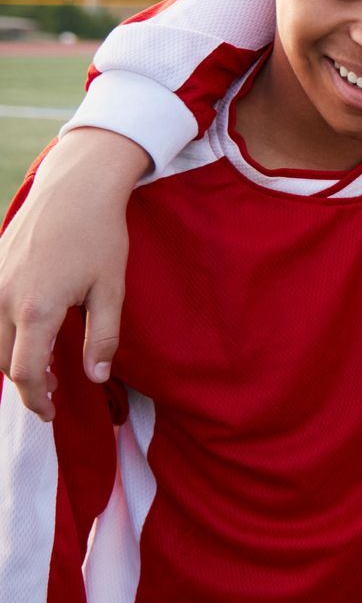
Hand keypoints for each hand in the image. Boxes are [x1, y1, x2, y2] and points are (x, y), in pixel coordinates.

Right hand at [0, 128, 146, 419]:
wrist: (76, 188)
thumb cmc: (100, 237)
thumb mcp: (111, 290)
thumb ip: (102, 338)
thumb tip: (95, 378)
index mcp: (37, 309)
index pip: (26, 373)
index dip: (38, 400)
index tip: (53, 414)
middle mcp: (4, 299)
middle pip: (4, 362)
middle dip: (27, 385)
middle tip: (53, 397)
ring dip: (14, 360)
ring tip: (45, 370)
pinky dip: (5, 335)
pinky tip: (30, 336)